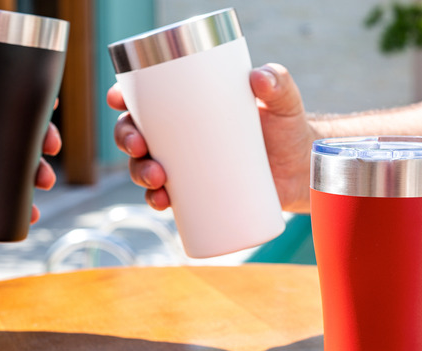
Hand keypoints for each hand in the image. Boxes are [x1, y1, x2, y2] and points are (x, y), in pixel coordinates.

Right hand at [107, 63, 316, 212]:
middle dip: (125, 139)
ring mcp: (187, 166)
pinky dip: (156, 200)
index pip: (147, 98)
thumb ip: (278, 82)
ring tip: (157, 180)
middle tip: (140, 147)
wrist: (303, 169)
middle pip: (137, 133)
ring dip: (138, 173)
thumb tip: (259, 77)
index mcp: (190, 107)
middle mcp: (181, 136)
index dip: (123, 96)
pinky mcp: (197, 193)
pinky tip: (161, 202)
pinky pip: (164, 197)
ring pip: (144, 166)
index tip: (118, 99)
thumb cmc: (289, 127)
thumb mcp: (284, 101)